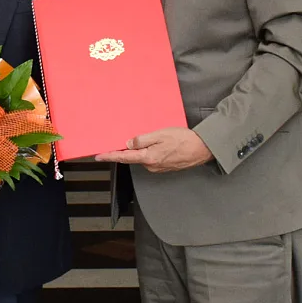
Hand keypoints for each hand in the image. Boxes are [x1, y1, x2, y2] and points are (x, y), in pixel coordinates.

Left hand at [95, 127, 213, 172]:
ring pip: (143, 157)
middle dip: (126, 150)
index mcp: (148, 158)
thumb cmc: (183, 139)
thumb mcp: (160, 134)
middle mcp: (151, 166)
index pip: (123, 157)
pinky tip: (156, 144)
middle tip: (120, 139)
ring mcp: (158, 168)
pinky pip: (151, 158)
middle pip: (132, 157)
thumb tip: (128, 144)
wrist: (202, 148)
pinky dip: (149, 152)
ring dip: (140, 149)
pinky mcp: (165, 166)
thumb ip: (142, 140)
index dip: (110, 156)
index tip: (98, 156)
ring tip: (147, 137)